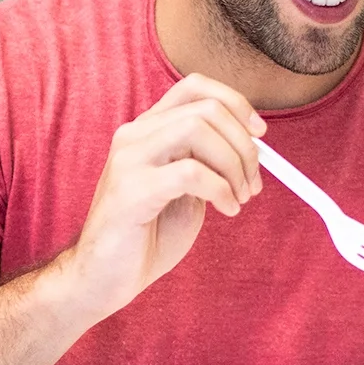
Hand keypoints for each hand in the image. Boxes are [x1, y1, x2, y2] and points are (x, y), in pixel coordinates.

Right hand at [58, 73, 262, 318]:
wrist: (103, 278)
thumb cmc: (146, 235)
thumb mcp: (186, 190)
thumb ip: (209, 162)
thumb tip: (252, 145)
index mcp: (147, 130)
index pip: (195, 86)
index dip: (235, 103)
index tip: (260, 134)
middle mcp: (134, 135)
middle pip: (205, 109)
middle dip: (243, 144)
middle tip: (253, 182)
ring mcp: (129, 160)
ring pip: (198, 130)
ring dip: (233, 165)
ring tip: (240, 198)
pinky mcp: (131, 190)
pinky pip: (191, 172)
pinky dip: (221, 190)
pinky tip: (227, 210)